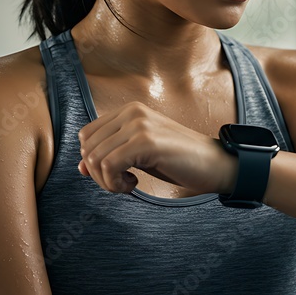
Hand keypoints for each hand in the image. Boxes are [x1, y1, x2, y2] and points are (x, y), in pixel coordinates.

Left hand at [76, 101, 237, 194]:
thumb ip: (110, 155)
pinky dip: (115, 184)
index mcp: (129, 110)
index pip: (86, 135)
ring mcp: (138, 125)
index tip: (113, 174)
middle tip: (121, 183)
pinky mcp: (145, 142)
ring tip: (128, 184)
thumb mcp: (139, 155)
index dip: (92, 160)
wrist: (215, 164)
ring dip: (107, 182)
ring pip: (95, 159)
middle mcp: (131, 112)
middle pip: (87, 148)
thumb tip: (80, 167)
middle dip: (98, 174)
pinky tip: (134, 184)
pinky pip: (109, 166)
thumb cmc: (178, 160)